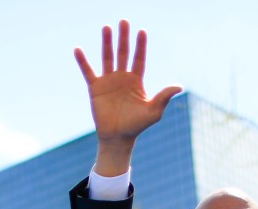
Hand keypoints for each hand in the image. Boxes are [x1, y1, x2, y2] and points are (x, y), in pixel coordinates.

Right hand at [74, 20, 181, 174]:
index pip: (139, 59)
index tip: (142, 31)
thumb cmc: (137, 126)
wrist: (118, 138)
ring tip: (106, 27)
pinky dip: (83, 61)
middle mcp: (122, 78)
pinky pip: (88, 72)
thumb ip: (164, 97)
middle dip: (124, 37)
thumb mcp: (154, 112)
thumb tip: (179, 86)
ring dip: (107, 42)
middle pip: (123, 53)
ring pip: (107, 57)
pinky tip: (78, 49)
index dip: (140, 46)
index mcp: (136, 81)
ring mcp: (108, 82)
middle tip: (124, 21)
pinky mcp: (95, 88)